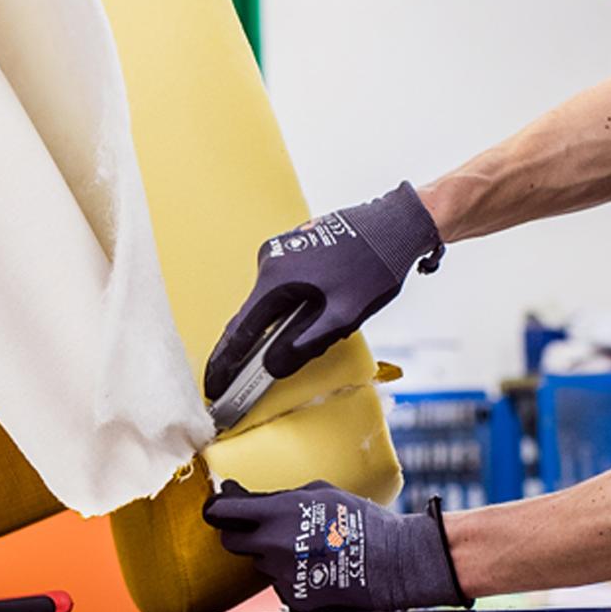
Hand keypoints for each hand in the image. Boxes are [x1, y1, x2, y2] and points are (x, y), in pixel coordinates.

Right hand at [203, 182, 442, 406]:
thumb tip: (272, 367)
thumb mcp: (343, 315)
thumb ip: (305, 344)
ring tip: (280, 355)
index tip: (213, 387)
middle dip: (244, 352)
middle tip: (234, 384)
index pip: (240, 330)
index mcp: (277, 278)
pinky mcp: (292, 248)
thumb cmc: (374, 265)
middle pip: (250, 317)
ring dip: (272, 329)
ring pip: (268, 303)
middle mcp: (269, 260)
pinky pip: (280, 288)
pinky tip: (302, 322)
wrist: (396, 224)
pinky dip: (283, 310)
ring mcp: (279, 251)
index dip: (225, 363)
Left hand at [203, 479, 469, 611]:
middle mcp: (273, 544)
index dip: (216, 509)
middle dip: (241, 534)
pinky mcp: (293, 598)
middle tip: (261, 530)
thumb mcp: (320, 493)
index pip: (222, 512)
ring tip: (308, 549)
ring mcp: (281, 575)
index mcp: (277, 512)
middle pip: (231, 541)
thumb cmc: (361, 521)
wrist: (395, 562)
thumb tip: (241, 496)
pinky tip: (318, 569)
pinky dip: (292, 577)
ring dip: (272, 556)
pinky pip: (280, 584)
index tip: (216, 509)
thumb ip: (279, 497)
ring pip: (260, 563)